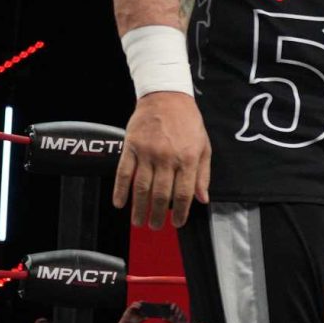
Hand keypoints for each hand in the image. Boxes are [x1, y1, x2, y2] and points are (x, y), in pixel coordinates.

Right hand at [114, 91, 212, 229]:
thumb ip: (203, 174)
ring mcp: (148, 152)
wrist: (166, 96)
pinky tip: (119, 203)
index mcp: (189, 159)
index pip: (184, 194)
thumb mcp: (204, 146)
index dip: (180, 213)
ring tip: (138, 222)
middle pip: (161, 194)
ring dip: (139, 208)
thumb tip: (202, 199)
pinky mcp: (131, 146)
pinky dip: (120, 189)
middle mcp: (168, 157)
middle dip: (157, 215)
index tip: (176, 223)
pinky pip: (123, 172)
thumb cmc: (187, 122)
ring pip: (142, 187)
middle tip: (154, 226)